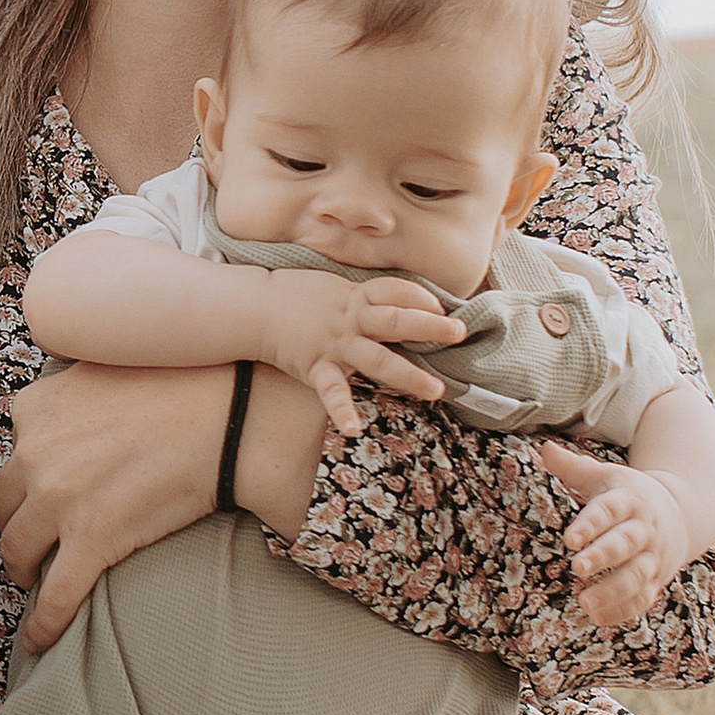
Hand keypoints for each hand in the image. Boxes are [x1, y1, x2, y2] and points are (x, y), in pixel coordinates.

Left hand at [0, 362, 232, 656]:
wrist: (228, 412)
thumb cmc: (181, 385)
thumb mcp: (104, 366)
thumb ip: (71, 387)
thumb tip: (72, 401)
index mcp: (34, 408)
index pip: (13, 455)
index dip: (28, 482)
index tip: (41, 496)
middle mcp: (34, 451)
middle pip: (4, 506)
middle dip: (18, 527)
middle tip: (37, 542)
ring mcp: (58, 499)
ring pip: (18, 551)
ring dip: (26, 569)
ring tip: (40, 579)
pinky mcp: (91, 540)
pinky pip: (55, 596)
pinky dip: (42, 624)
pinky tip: (39, 641)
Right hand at [267, 271, 462, 438]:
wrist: (254, 307)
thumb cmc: (295, 295)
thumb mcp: (333, 285)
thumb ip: (363, 295)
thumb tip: (397, 302)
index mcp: (354, 296)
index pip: (395, 291)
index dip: (421, 298)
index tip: (442, 309)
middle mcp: (349, 320)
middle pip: (395, 321)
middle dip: (430, 328)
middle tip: (459, 333)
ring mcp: (334, 345)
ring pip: (377, 360)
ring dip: (408, 375)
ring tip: (436, 390)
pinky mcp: (315, 367)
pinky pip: (331, 392)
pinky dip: (341, 411)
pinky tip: (353, 429)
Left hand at [545, 441, 686, 629]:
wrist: (681, 513)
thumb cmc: (628, 494)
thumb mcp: (604, 476)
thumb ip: (572, 467)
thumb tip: (542, 448)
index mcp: (629, 501)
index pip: (609, 511)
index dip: (590, 524)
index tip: (569, 538)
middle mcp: (644, 530)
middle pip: (625, 544)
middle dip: (603, 557)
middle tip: (577, 568)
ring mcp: (653, 558)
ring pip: (636, 577)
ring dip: (612, 592)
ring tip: (584, 602)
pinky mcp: (656, 581)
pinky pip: (642, 599)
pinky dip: (623, 611)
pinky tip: (598, 618)